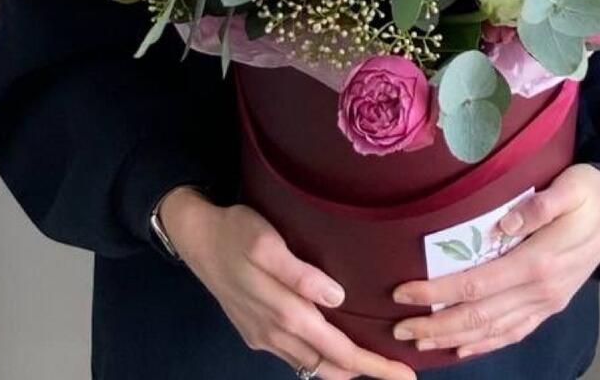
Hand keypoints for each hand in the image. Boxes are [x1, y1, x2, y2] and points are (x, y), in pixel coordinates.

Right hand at [160, 187, 415, 379]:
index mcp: (283, 313)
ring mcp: (263, 336)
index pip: (337, 350)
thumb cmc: (236, 232)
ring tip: (373, 363)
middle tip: (400, 372)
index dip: (371, 364)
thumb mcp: (266, 243)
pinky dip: (319, 358)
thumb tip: (336, 297)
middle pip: (327, 364)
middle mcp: (275, 334)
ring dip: (341, 368)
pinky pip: (294, 356)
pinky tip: (331, 347)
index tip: (402, 373)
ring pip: (310, 364)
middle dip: (364, 371)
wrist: (197, 238)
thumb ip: (299, 274)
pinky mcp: (255, 331)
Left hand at [389, 164, 599, 358]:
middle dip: (436, 324)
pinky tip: (463, 348)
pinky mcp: (550, 304)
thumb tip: (505, 224)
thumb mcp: (571, 186)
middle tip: (399, 328)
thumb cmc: (591, 192)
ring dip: (454, 338)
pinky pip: (514, 332)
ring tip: (419, 342)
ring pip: (493, 330)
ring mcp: (547, 302)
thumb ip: (541, 205)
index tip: (404, 292)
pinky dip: (485, 344)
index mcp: (540, 261)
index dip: (438, 292)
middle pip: (479, 316)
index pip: (478, 284)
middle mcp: (541, 290)